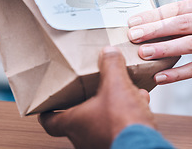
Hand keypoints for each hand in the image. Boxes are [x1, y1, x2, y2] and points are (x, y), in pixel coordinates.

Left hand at [38, 46, 154, 148]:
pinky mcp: (117, 144)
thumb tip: (108, 52)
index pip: (50, 121)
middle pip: (78, 118)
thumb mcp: (116, 84)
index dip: (48, 111)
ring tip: (125, 92)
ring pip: (101, 121)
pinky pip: (118, 126)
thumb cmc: (123, 123)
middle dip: (89, 101)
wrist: (143, 145)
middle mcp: (83, 138)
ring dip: (112, 105)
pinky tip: (140, 103)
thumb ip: (111, 66)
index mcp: (74, 123)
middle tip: (93, 88)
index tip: (49, 103)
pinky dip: (126, 114)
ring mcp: (99, 143)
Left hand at [127, 0, 191, 83]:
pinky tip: (161, 76)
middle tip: (133, 36)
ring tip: (144, 54)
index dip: (156, 14)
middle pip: (185, 24)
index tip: (134, 21)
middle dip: (156, 29)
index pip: (181, 7)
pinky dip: (180, 73)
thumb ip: (188, 16)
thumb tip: (152, 20)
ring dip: (166, 49)